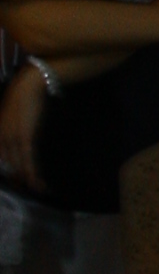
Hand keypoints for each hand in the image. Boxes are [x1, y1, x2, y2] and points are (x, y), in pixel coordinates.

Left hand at [0, 66, 45, 191]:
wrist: (29, 84)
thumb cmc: (24, 94)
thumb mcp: (14, 113)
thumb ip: (14, 126)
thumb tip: (22, 138)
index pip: (2, 157)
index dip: (11, 170)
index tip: (20, 179)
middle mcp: (2, 137)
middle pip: (9, 164)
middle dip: (19, 178)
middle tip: (30, 188)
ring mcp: (12, 138)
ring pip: (19, 165)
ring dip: (29, 179)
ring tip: (39, 189)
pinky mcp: (25, 138)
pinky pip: (28, 160)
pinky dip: (33, 173)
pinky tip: (38, 182)